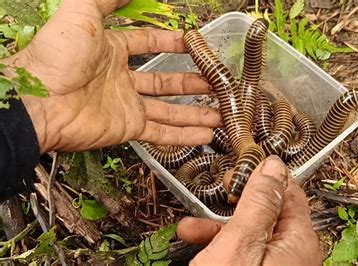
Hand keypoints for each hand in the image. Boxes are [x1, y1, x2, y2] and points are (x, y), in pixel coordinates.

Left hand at [0, 0, 220, 153]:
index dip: (172, 43)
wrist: (38, 100)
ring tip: (221, 113)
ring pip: (169, 109)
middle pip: (165, 80)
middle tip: (217, 83)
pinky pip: (162, 132)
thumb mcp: (83, 13)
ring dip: (195, 112)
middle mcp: (121, 79)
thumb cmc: (57, 54)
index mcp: (112, 51)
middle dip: (192, 81)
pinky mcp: (127, 128)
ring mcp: (126, 106)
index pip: (149, 44)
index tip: (196, 44)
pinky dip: (184, 136)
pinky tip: (205, 135)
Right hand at [177, 156, 322, 264]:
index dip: (264, 176)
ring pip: (249, 235)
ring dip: (218, 227)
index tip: (241, 166)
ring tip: (191, 225)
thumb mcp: (240, 242)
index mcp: (298, 242)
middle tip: (220, 189)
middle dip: (235, 201)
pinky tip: (198, 244)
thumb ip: (257, 203)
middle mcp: (292, 255)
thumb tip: (273, 166)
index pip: (289, 193)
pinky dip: (220, 247)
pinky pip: (243, 254)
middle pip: (267, 213)